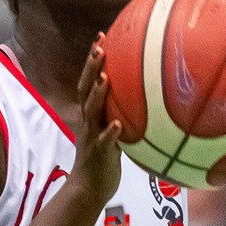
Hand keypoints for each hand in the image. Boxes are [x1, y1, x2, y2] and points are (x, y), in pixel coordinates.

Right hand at [69, 34, 122, 208]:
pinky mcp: (98, 154)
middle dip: (92, 67)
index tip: (101, 38)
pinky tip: (118, 124)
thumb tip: (140, 94)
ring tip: (105, 78)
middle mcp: (87, 121)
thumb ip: (118, 111)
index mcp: (90, 114)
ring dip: (98, 94)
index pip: (88, 81)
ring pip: (91, 111)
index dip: (93, 60)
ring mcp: (91, 137)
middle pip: (85, 89)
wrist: (89, 187)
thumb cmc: (103, 157)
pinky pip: (104, 141)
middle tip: (100, 47)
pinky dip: (110, 132)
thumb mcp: (109, 129)